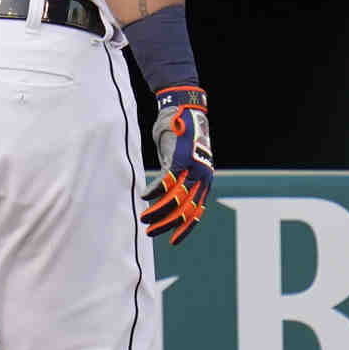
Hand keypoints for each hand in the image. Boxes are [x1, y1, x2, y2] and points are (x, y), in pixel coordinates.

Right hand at [139, 86, 214, 245]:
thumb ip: (178, 177)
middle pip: (185, 209)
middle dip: (167, 224)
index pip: (197, 213)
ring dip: (157, 211)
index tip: (172, 241)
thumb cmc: (181, 135)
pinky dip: (154, 191)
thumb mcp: (183, 160)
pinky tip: (143, 197)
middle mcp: (202, 177)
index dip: (184, 229)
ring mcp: (192, 168)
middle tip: (150, 232)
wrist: (185, 108)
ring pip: (174, 198)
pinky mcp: (180, 158)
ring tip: (144, 218)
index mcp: (205, 180)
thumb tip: (163, 194)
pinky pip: (166, 181)